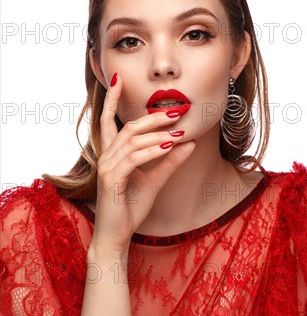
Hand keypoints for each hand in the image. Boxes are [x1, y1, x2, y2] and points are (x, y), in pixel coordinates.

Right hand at [89, 73, 195, 255]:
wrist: (117, 236)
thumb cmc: (130, 208)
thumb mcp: (155, 181)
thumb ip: (169, 162)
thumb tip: (189, 143)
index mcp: (113, 155)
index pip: (109, 122)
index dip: (111, 100)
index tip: (118, 79)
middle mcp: (107, 157)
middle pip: (129, 128)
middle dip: (153, 117)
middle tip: (178, 110)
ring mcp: (108, 168)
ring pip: (132, 141)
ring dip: (157, 134)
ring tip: (179, 129)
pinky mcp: (112, 180)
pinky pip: (134, 159)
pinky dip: (153, 151)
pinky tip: (169, 146)